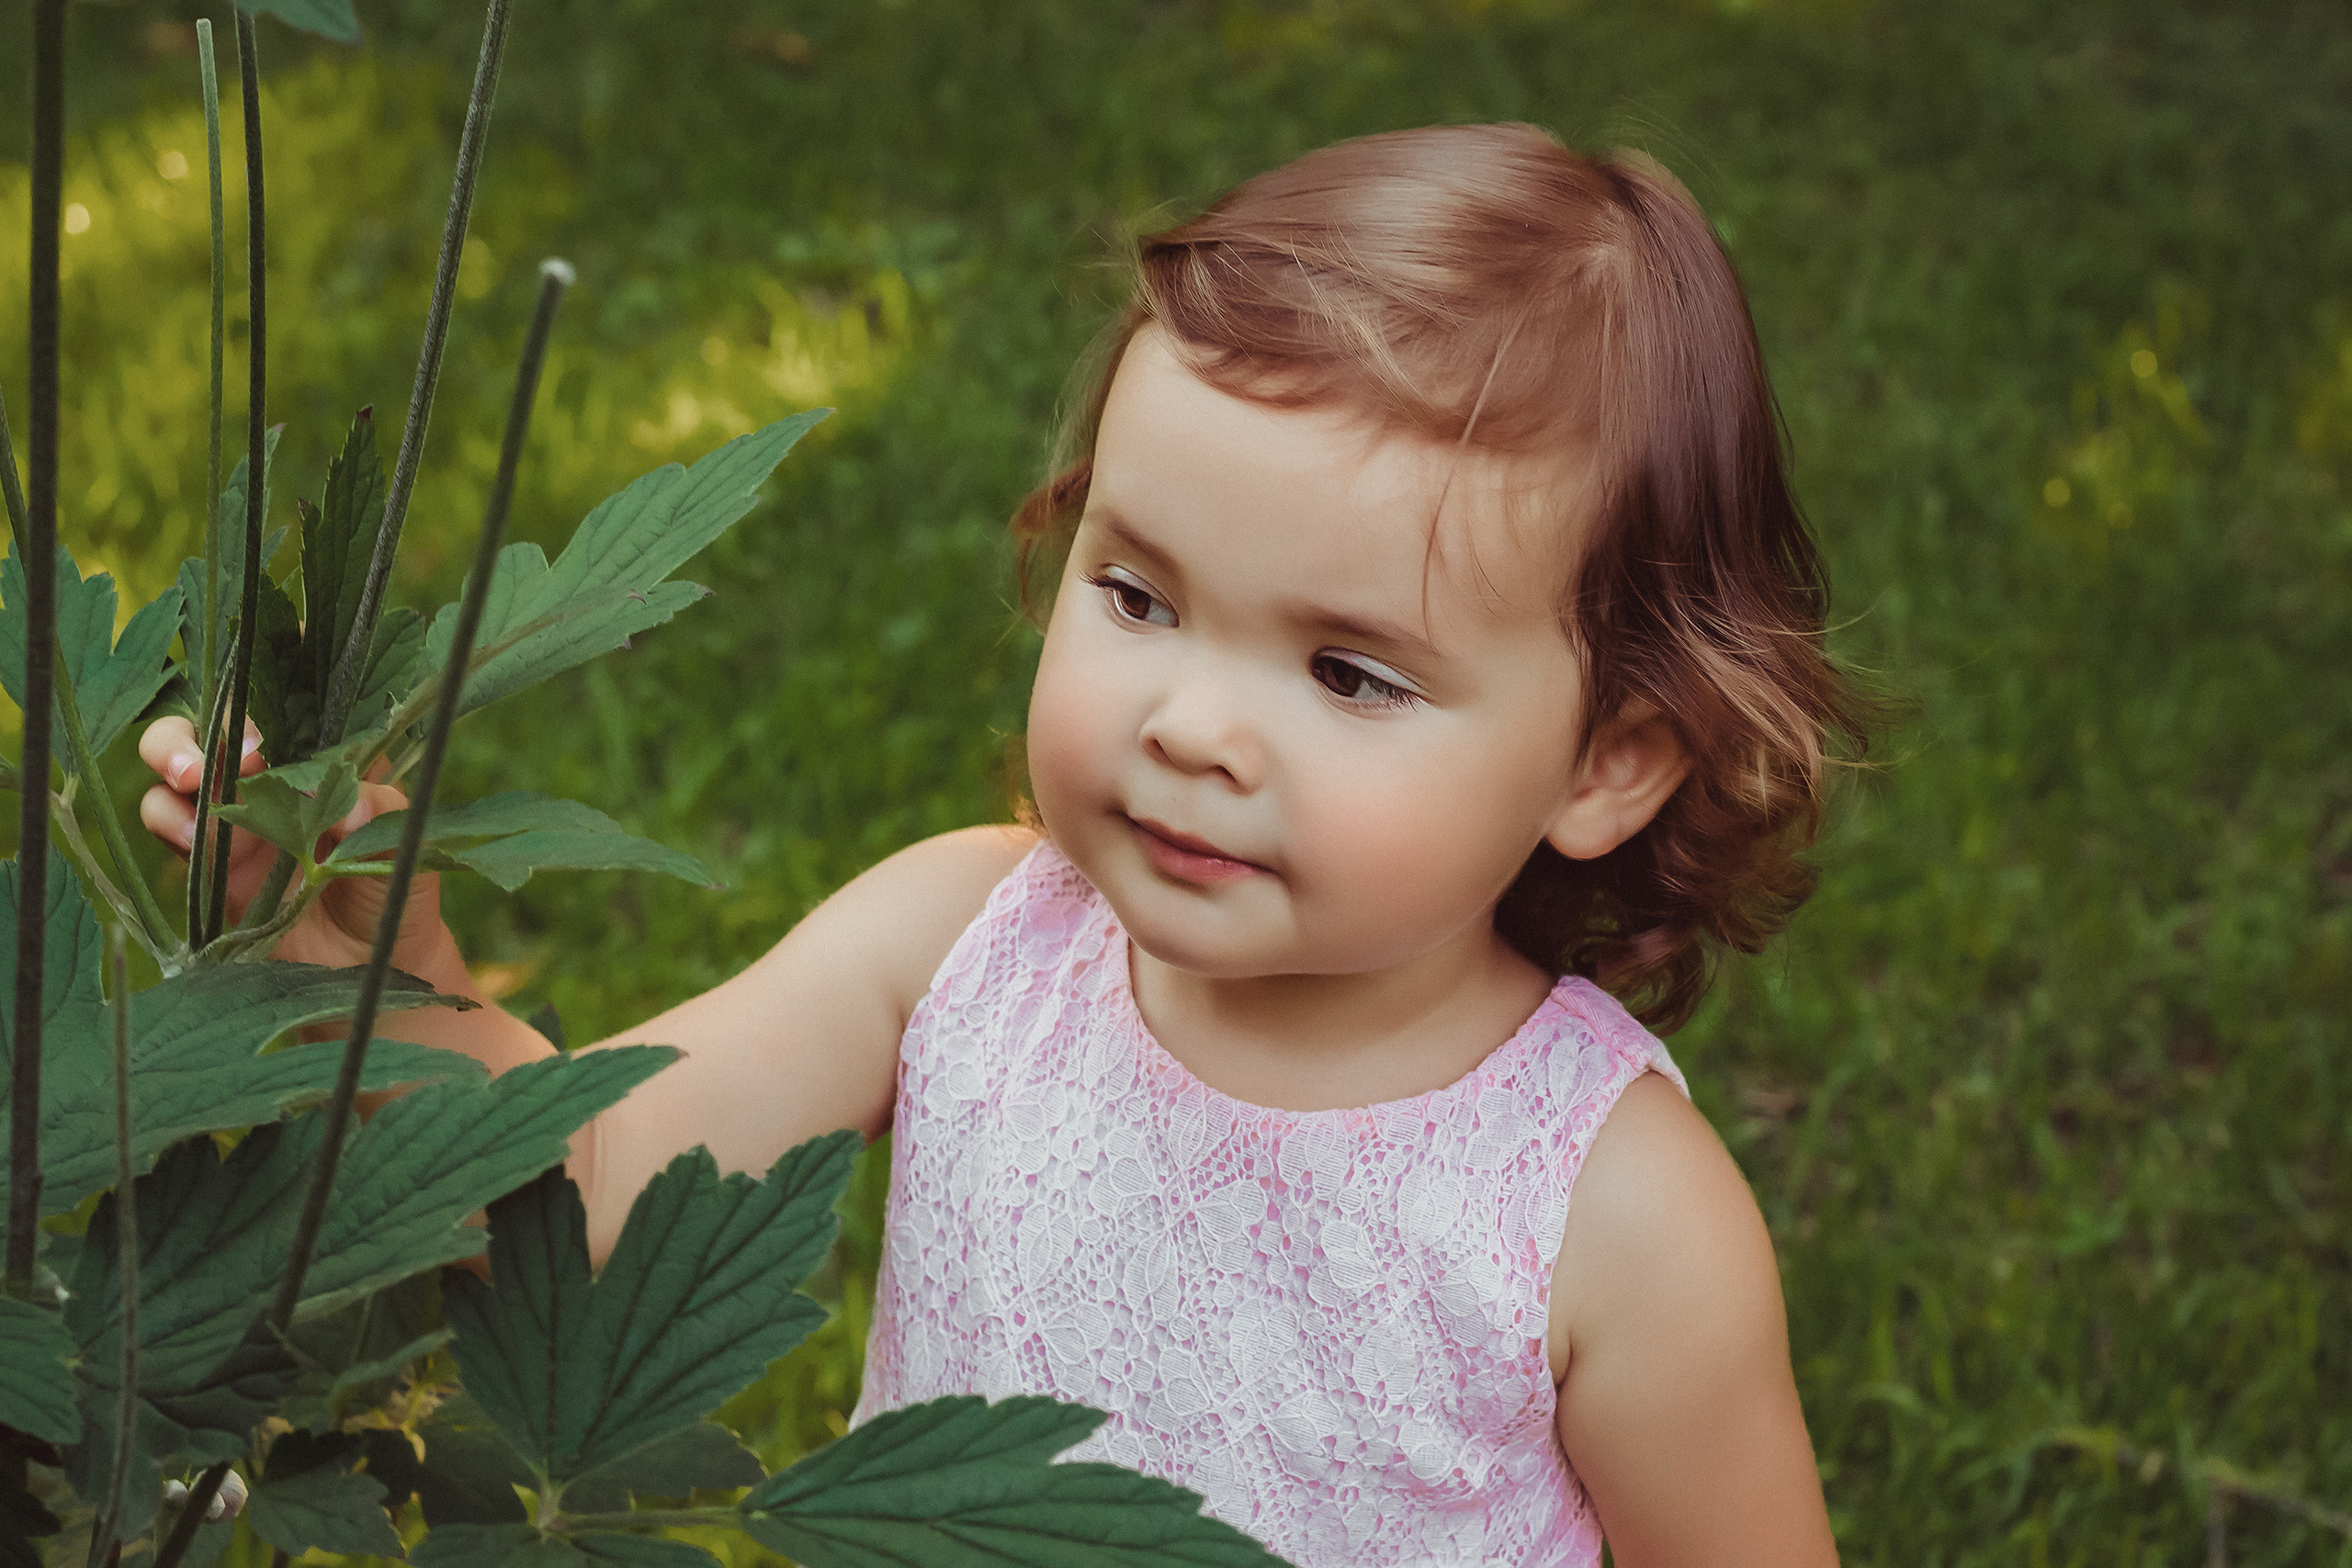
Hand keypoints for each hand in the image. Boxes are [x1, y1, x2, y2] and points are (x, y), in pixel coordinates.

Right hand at [137, 715, 449, 971]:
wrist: (371, 966)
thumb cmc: (395, 897)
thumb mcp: (404, 851)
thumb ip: (383, 815)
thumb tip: (349, 800)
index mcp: (319, 764)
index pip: (276, 711)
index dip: (253, 710)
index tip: (260, 744)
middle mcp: (270, 782)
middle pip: (208, 729)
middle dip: (193, 733)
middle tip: (213, 763)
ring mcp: (234, 819)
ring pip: (174, 769)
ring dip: (173, 763)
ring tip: (194, 787)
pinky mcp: (208, 863)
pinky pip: (166, 823)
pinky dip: (166, 819)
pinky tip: (193, 839)